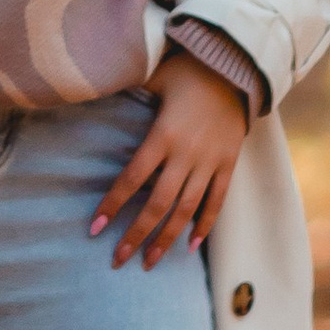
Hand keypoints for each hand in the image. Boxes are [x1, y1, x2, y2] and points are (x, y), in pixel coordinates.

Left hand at [91, 49, 248, 269]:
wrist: (236, 68)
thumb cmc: (187, 71)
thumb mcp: (153, 77)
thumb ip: (127, 90)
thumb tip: (92, 86)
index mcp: (163, 134)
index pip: (132, 178)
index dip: (112, 205)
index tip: (94, 228)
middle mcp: (186, 154)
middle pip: (157, 204)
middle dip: (136, 235)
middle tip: (117, 259)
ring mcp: (210, 162)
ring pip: (186, 210)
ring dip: (166, 238)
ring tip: (149, 261)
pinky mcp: (228, 164)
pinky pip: (217, 201)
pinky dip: (204, 225)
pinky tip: (190, 246)